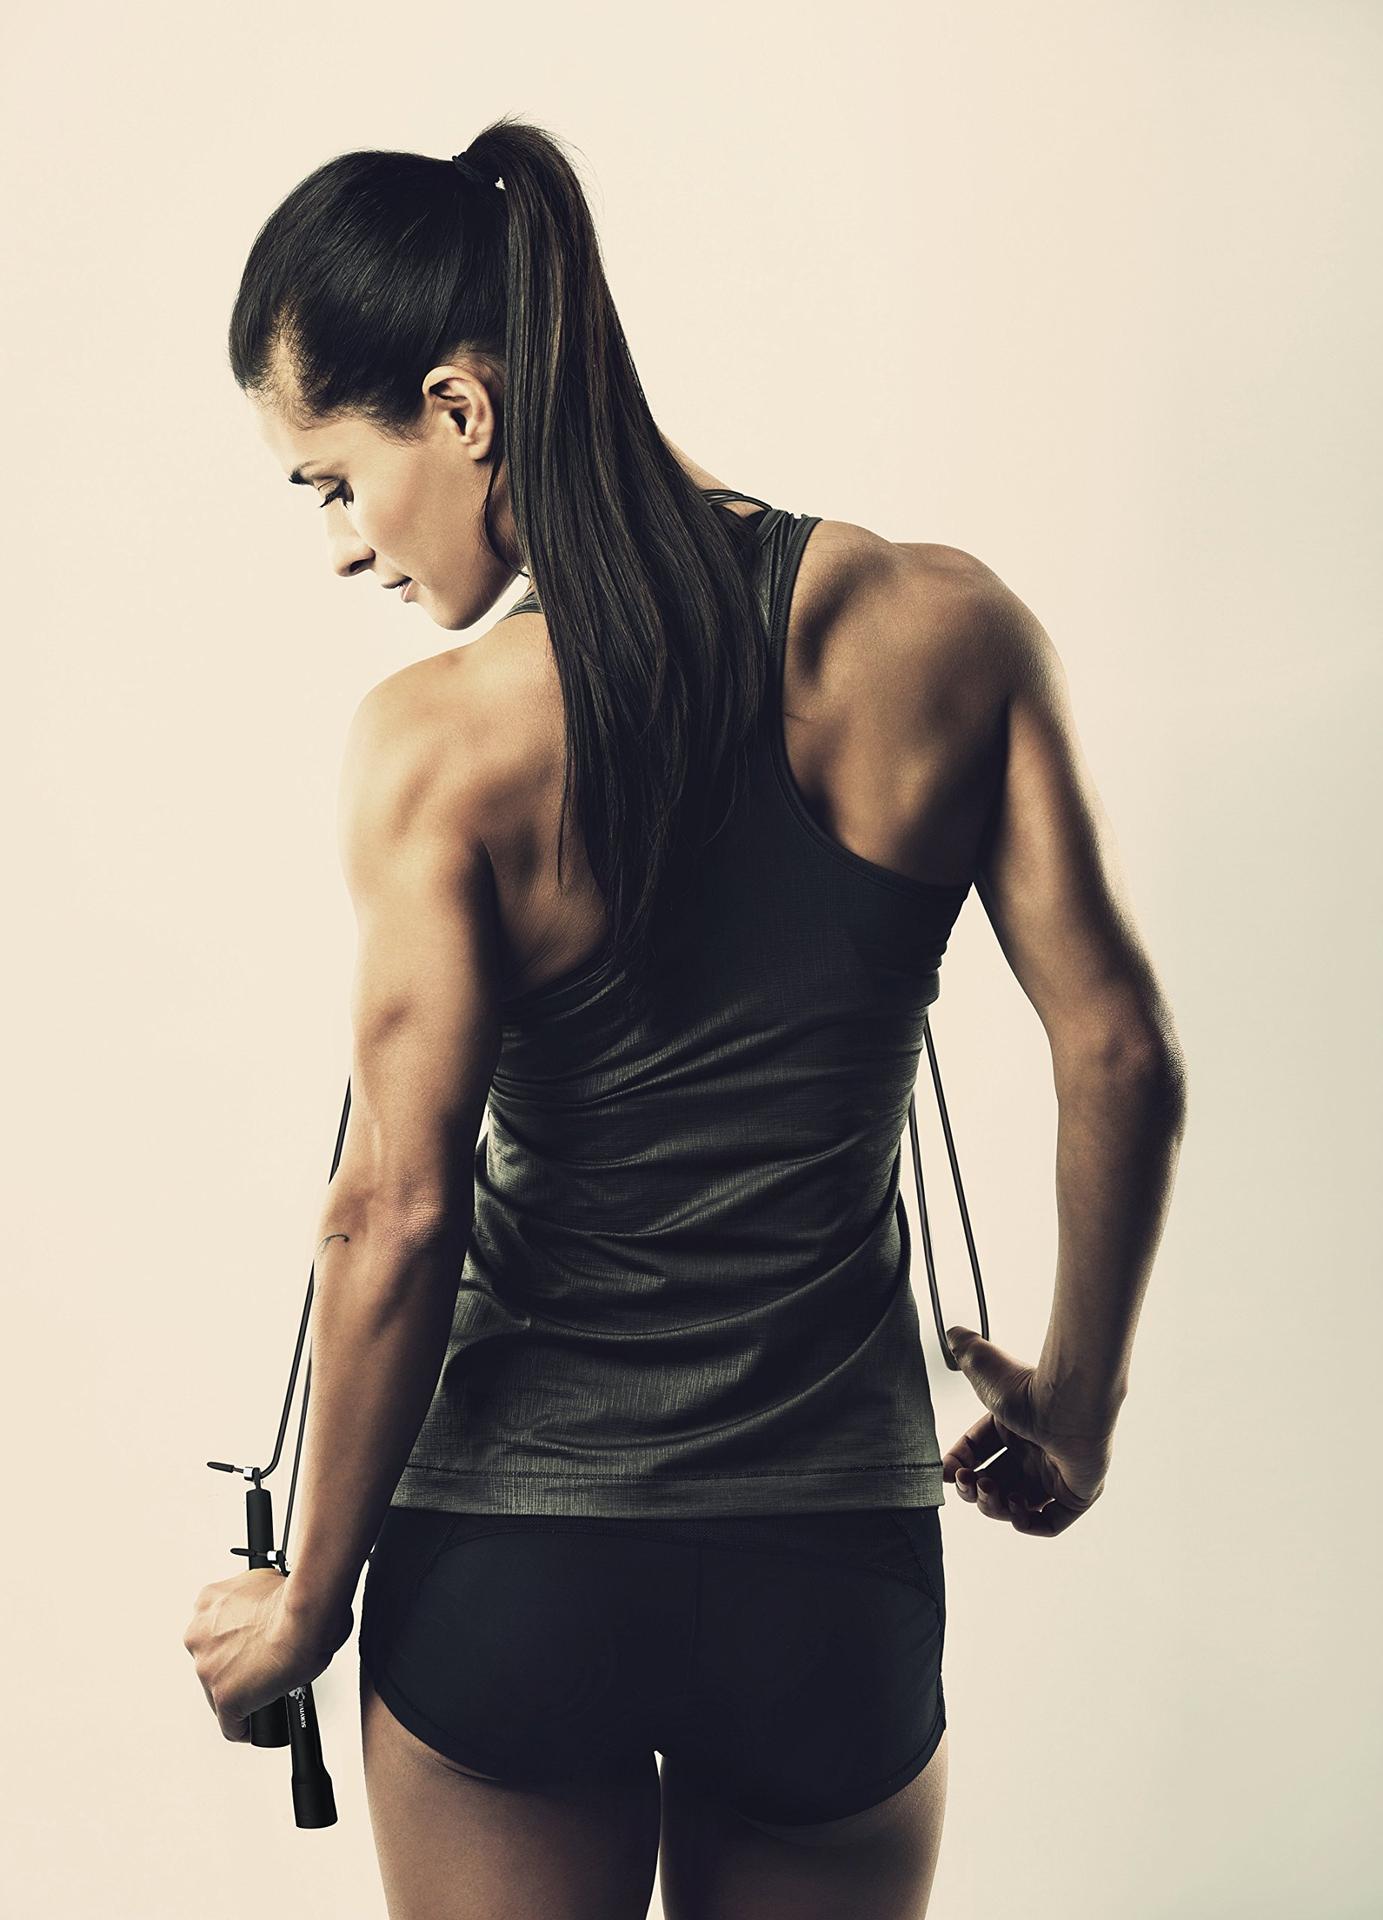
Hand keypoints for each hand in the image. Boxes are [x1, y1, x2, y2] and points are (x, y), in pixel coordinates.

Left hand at [182, 1567, 352, 1741]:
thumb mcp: (268, 1580)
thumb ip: (256, 1595)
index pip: (213, 1629)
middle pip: (212, 1661)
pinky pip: (231, 1725)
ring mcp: (208, 1668)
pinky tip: (257, 1725)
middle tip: (262, 1664)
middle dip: (235, 1664)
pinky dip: (246, 1727)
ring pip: (218, 1692)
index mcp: (208, 1602)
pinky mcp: (225, 1698)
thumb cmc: (296, 1599)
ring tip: (266, 1691)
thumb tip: (271, 1606)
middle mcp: (199, 1634)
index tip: (249, 1644)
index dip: (234, 1640)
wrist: (304, 1617)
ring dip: (240, 1691)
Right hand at [941, 1326, 1115, 1535]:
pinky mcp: (1076, 1495)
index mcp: (1013, 1427)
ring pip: (1017, 1505)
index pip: (979, 1453)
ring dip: (995, 1506)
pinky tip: (1016, 1509)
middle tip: (969, 1483)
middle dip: (974, 1489)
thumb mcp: (982, 1364)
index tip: (946, 1471)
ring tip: (991, 1491)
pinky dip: (1027, 1523)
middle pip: (995, 1483)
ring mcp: (1056, 1475)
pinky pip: (1049, 1523)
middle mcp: (1033, 1452)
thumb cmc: (1026, 1386)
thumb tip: (951, 1332)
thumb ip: (964, 1350)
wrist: (1067, 1402)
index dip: (959, 1464)